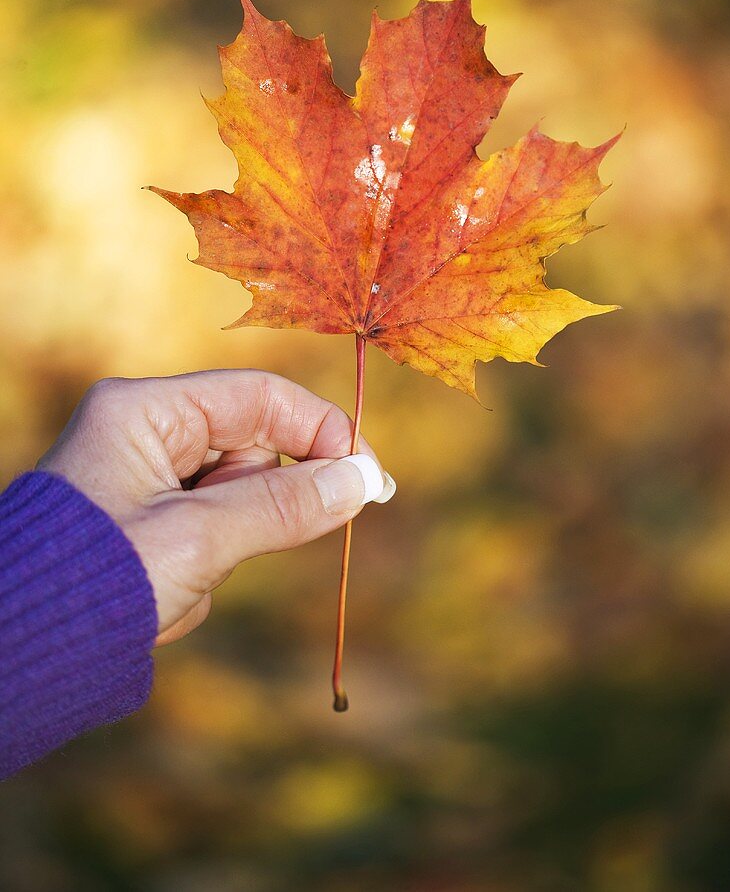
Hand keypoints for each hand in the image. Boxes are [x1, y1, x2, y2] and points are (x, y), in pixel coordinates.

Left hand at [38, 370, 393, 644]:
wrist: (17, 657)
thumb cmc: (94, 582)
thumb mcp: (199, 540)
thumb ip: (286, 506)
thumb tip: (363, 482)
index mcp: (146, 411)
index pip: (261, 397)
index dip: (323, 432)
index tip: (369, 478)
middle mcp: (145, 435)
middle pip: (252, 449)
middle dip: (264, 504)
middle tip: (262, 544)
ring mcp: (145, 482)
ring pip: (236, 500)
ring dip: (227, 548)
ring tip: (179, 581)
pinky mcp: (147, 526)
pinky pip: (210, 534)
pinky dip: (203, 570)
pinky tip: (162, 596)